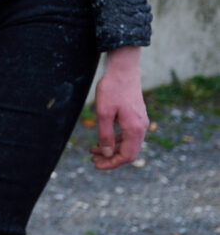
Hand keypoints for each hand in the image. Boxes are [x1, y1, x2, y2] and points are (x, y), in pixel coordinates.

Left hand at [90, 46, 147, 169]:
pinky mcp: (136, 117)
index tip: (96, 165)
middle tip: (92, 159)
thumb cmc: (112, 89)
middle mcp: (141, 128)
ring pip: (128, 144)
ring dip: (112, 149)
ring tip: (93, 150)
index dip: (112, 163)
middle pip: (128, 152)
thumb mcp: (104, 113)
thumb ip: (106, 135)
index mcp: (135, 129)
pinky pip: (128, 135)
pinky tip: (103, 140)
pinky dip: (116, 140)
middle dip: (110, 158)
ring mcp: (140, 122)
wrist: (123, 70)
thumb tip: (107, 154)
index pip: (127, 156)